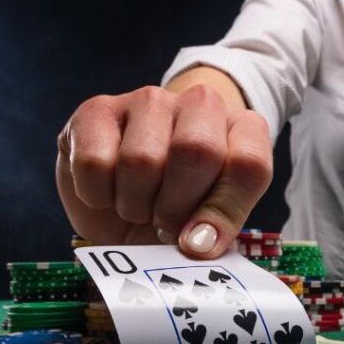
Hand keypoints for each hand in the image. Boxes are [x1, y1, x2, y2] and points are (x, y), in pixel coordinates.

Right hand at [55, 83, 272, 257]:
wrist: (124, 207)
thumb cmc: (178, 215)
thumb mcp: (210, 229)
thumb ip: (218, 231)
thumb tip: (198, 243)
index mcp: (243, 130)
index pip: (249, 164)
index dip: (223, 212)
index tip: (202, 243)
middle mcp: (201, 104)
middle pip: (197, 150)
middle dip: (176, 206)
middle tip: (165, 225)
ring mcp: (148, 101)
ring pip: (141, 160)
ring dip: (134, 205)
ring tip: (137, 207)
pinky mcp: (97, 109)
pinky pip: (95, 162)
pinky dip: (97, 195)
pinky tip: (106, 193)